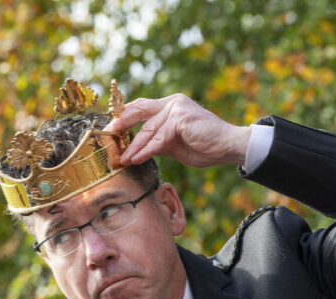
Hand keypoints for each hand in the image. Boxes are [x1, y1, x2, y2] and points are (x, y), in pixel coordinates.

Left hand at [107, 93, 251, 167]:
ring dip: (133, 146)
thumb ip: (156, 141)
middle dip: (121, 124)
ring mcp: (177, 108)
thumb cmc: (204, 146)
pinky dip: (146, 150)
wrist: (228, 147)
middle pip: (139, 110)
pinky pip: (158, 137)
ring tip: (122, 159)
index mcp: (170, 105)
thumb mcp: (173, 144)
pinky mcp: (181, 118)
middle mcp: (172, 102)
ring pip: (147, 129)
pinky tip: (136, 159)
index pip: (141, 107)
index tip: (110, 129)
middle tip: (107, 136)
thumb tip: (136, 148)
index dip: (124, 116)